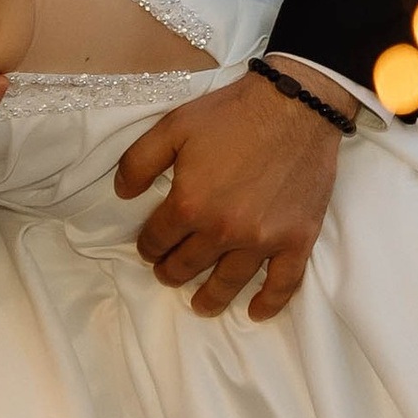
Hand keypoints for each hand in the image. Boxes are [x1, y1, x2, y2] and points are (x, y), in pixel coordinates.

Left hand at [112, 66, 344, 319]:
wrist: (295, 104)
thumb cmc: (232, 113)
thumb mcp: (173, 127)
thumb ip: (139, 161)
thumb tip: (121, 193)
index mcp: (189, 204)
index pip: (157, 240)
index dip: (148, 245)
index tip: (151, 245)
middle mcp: (223, 230)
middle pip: (187, 266)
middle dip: (171, 271)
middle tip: (170, 271)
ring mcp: (263, 240)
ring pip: (228, 284)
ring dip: (209, 299)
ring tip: (201, 305)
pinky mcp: (296, 240)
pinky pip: (283, 284)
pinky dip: (269, 303)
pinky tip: (256, 312)